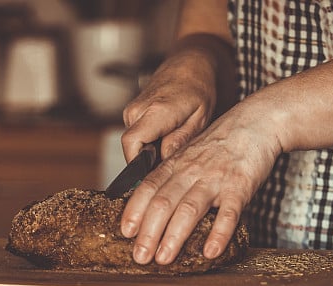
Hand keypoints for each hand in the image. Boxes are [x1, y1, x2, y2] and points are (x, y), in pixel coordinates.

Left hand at [120, 100, 282, 265]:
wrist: (255, 122)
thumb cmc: (221, 144)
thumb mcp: (188, 155)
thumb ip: (171, 177)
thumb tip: (151, 206)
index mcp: (176, 165)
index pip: (147, 188)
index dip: (134, 211)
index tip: (125, 232)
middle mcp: (191, 172)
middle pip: (163, 203)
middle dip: (148, 233)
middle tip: (141, 257)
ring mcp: (215, 179)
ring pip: (188, 209)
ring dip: (174, 236)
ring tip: (164, 259)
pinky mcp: (240, 187)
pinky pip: (228, 213)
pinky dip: (218, 234)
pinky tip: (210, 252)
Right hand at [121, 39, 221, 162]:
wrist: (189, 63)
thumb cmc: (198, 87)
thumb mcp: (200, 118)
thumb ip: (180, 141)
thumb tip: (164, 162)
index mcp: (155, 111)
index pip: (132, 143)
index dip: (139, 164)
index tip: (154, 174)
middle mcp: (137, 110)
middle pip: (132, 148)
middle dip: (149, 161)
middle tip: (172, 161)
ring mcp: (132, 110)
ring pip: (134, 144)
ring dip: (150, 151)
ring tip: (172, 143)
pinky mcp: (132, 113)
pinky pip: (136, 136)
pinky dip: (149, 142)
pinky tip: (166, 136)